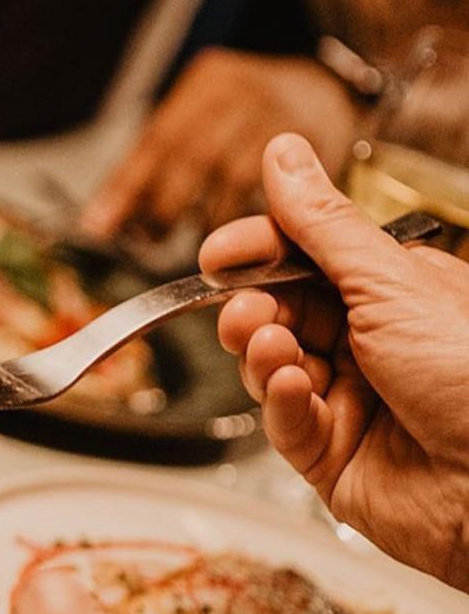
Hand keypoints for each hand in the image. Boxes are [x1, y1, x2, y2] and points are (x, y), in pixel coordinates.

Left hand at [82, 49, 360, 239]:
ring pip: (231, 178)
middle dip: (162, 207)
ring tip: (190, 246)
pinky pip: (274, 193)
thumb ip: (159, 159)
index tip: (98, 226)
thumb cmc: (243, 116)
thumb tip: (105, 217)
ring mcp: (280, 116)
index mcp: (207, 83)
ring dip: (204, 221)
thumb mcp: (200, 116)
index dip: (125, 187)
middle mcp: (243, 92)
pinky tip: (236, 240)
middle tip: (146, 239)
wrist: (325, 91)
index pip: (157, 139)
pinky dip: (247, 221)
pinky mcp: (316, 145)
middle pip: (192, 156)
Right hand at [202, 133, 468, 591]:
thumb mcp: (392, 284)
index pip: (306, 260)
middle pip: (279, 313)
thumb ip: (322, 227)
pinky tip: (292, 389)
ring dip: (264, 355)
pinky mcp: (330, 457)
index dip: (260, 254)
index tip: (218, 256)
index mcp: (393, 294)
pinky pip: (283, 423)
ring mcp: (348, 402)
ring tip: (274, 351)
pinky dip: (279, 403)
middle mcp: (369, 346)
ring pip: (270, 368)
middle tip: (244, 313)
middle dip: (254, 310)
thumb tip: (284, 157)